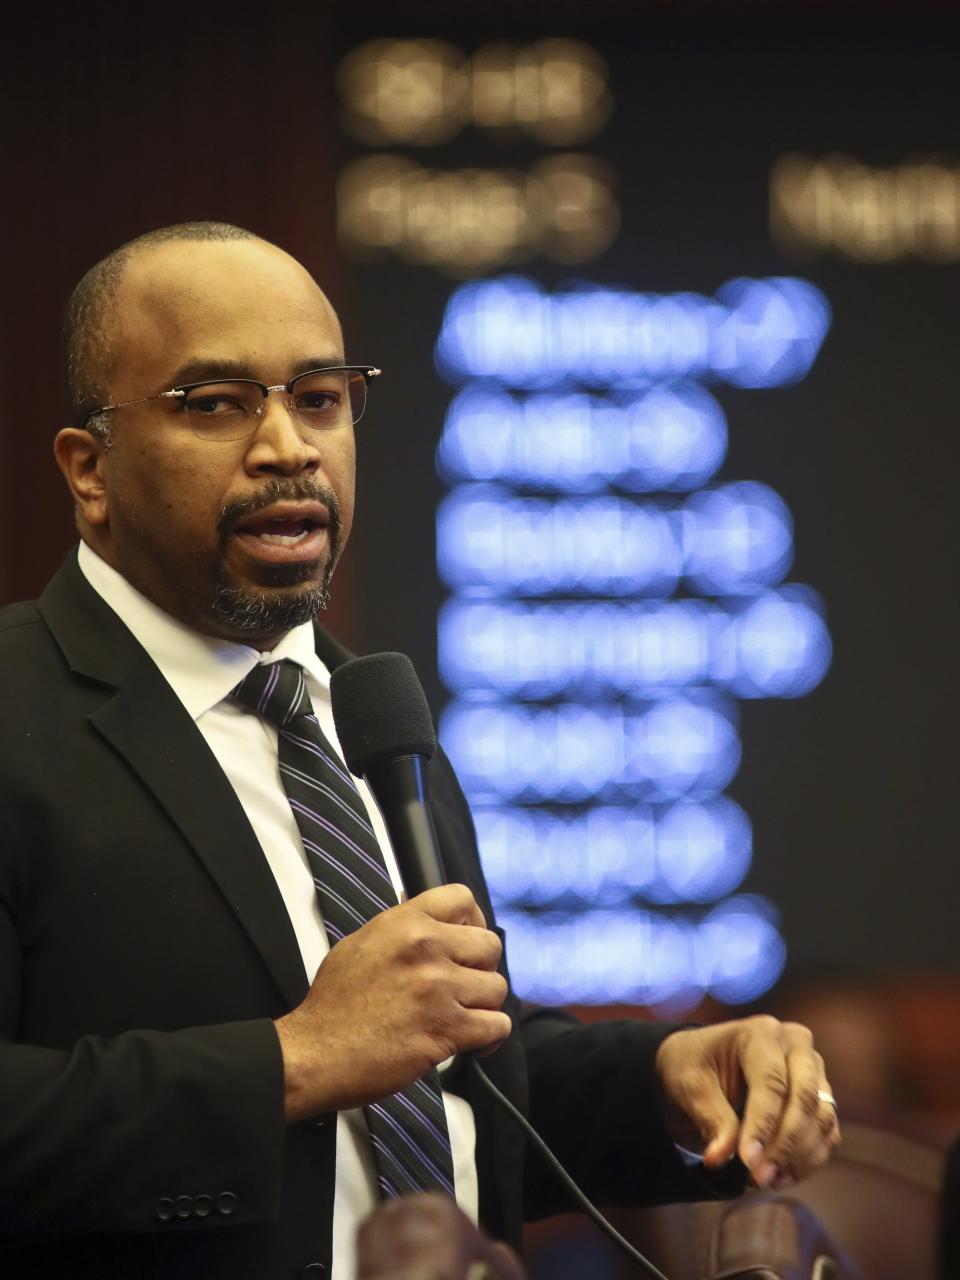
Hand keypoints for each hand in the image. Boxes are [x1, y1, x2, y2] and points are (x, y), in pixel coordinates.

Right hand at [275, 884, 510, 1120]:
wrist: (316, 1052)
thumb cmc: (333, 1004)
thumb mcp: (360, 943)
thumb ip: (399, 929)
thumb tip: (427, 920)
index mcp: (404, 922)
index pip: (462, 898)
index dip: (473, 920)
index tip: (466, 942)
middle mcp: (425, 948)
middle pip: (490, 945)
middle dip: (482, 968)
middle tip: (464, 987)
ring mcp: (438, 988)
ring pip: (497, 987)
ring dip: (484, 1006)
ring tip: (464, 1018)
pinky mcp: (447, 1029)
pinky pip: (497, 1026)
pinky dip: (489, 1039)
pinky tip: (471, 1044)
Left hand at [655, 1016, 839, 1188]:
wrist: (705, 1062)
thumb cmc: (696, 1066)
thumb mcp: (692, 1086)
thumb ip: (711, 1119)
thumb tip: (720, 1159)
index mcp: (761, 1032)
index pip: (771, 1082)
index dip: (762, 1125)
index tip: (748, 1162)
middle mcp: (795, 1044)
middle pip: (804, 1098)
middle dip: (784, 1144)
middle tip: (759, 1177)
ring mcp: (813, 1069)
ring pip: (821, 1117)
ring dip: (799, 1156)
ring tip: (767, 1180)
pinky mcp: (821, 1095)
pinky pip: (827, 1131)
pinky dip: (809, 1159)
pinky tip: (782, 1177)